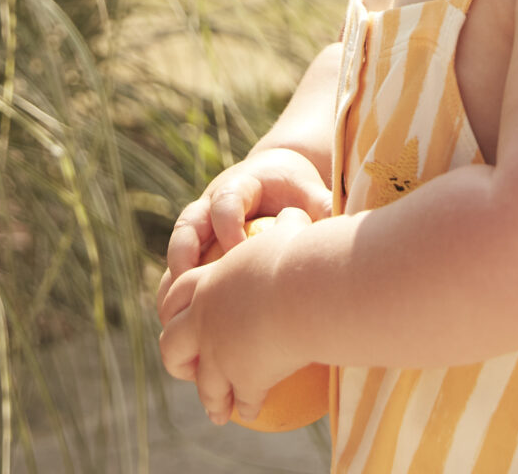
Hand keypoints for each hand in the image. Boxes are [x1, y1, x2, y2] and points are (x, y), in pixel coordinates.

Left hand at [158, 206, 311, 423]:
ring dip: (210, 398)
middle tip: (188, 368)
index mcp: (210, 281)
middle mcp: (205, 319)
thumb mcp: (287, 232)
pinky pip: (242, 399)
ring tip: (217, 410)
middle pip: (172, 344)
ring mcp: (220, 352)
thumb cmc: (300, 255)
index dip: (173, 305)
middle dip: (176, 358)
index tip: (174, 317)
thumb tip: (294, 215)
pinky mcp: (242, 378)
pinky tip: (251, 411)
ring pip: (204, 384)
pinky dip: (245, 406)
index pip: (179, 293)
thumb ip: (283, 227)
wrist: (303, 289)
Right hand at [159, 148, 328, 317]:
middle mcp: (210, 206)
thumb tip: (344, 229)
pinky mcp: (195, 253)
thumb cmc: (294, 192)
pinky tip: (184, 335)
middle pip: (187, 227)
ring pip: (177, 256)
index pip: (225, 201)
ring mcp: (199, 230)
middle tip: (195, 290)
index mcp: (239, 186)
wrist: (275, 182)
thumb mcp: (308, 193)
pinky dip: (176, 303)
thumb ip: (320, 207)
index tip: (239, 252)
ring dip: (173, 287)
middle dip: (187, 257)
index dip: (228, 224)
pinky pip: (178, 277)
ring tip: (176, 322)